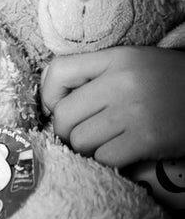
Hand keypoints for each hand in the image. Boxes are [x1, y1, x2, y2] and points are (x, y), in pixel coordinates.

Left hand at [40, 47, 184, 167]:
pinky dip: (108, 161)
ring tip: (105, 143)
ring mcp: (133, 111)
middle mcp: (120, 81)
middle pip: (63, 115)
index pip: (58, 71)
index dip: (48, 95)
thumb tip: (52, 101)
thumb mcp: (133, 63)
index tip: (56, 108)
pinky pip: (105, 159)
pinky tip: (123, 153)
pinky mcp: (147, 139)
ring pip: (80, 141)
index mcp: (115, 57)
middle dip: (67, 131)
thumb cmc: (169, 82)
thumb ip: (95, 73)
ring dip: (87, 149)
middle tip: (82, 134)